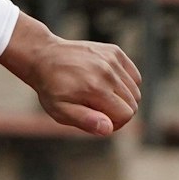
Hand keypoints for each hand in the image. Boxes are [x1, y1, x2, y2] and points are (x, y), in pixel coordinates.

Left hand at [2, 20, 142, 136]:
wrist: (43, 56)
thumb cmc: (51, 88)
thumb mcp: (60, 111)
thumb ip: (85, 121)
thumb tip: (108, 128)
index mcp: (95, 89)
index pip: (126, 115)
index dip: (116, 123)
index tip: (100, 120)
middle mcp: (107, 72)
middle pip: (133, 103)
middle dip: (119, 112)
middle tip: (99, 109)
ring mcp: (111, 59)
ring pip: (135, 90)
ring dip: (122, 98)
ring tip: (102, 96)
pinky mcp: (114, 51)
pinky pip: (134, 75)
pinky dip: (126, 83)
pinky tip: (109, 84)